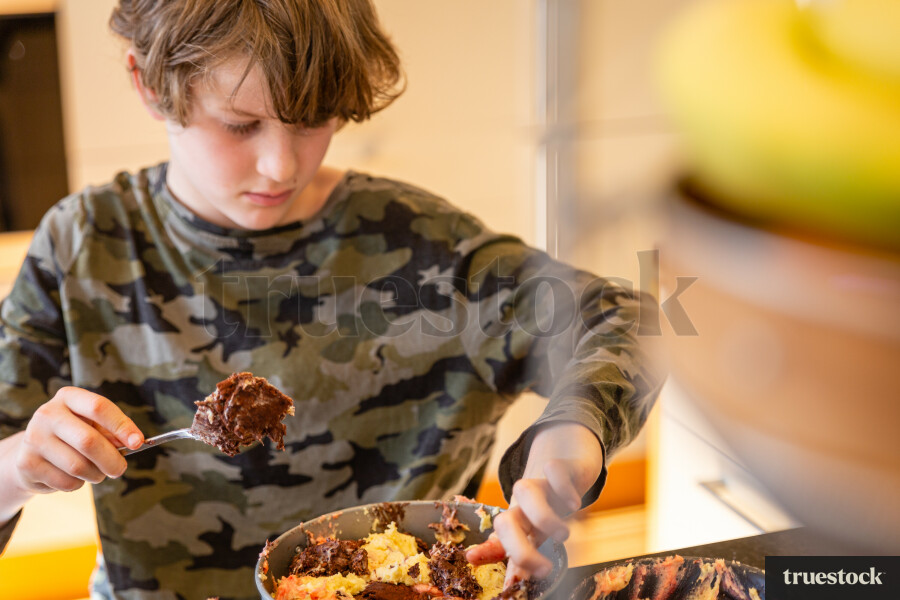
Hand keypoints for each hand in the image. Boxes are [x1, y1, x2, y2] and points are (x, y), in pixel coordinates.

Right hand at [12, 387, 143, 494]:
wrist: (30, 452)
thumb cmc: (72, 436)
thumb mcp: (93, 425)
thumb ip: (114, 431)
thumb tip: (135, 442)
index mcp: (68, 397)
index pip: (99, 407)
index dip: (122, 426)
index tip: (138, 443)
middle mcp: (47, 414)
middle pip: (88, 440)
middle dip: (111, 460)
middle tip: (120, 469)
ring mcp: (34, 438)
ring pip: (78, 466)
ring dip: (95, 474)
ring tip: (95, 472)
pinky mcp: (27, 463)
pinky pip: (65, 481)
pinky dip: (78, 484)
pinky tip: (73, 476)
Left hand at [467, 423, 603, 585]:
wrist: (571, 468)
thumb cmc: (550, 506)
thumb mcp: (537, 532)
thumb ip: (526, 558)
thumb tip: (513, 584)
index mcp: (517, 523)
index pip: (497, 540)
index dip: (485, 550)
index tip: (472, 559)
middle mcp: (522, 505)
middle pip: (506, 521)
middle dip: (520, 548)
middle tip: (545, 570)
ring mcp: (540, 485)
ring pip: (525, 491)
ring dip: (544, 517)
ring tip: (563, 535)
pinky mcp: (559, 469)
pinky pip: (554, 471)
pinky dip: (564, 489)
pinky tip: (573, 504)